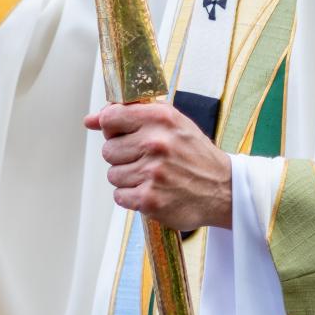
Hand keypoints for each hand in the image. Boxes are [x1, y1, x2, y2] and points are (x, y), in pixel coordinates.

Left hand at [85, 101, 232, 229]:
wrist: (223, 189)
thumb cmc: (193, 153)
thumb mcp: (170, 122)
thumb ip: (130, 115)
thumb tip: (90, 120)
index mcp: (160, 118)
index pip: (110, 117)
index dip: (112, 128)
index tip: (122, 134)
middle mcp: (156, 143)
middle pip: (108, 150)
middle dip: (123, 156)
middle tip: (147, 159)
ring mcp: (152, 172)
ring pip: (113, 174)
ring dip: (128, 178)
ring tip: (153, 176)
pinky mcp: (150, 199)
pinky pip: (120, 196)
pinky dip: (132, 196)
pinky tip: (152, 190)